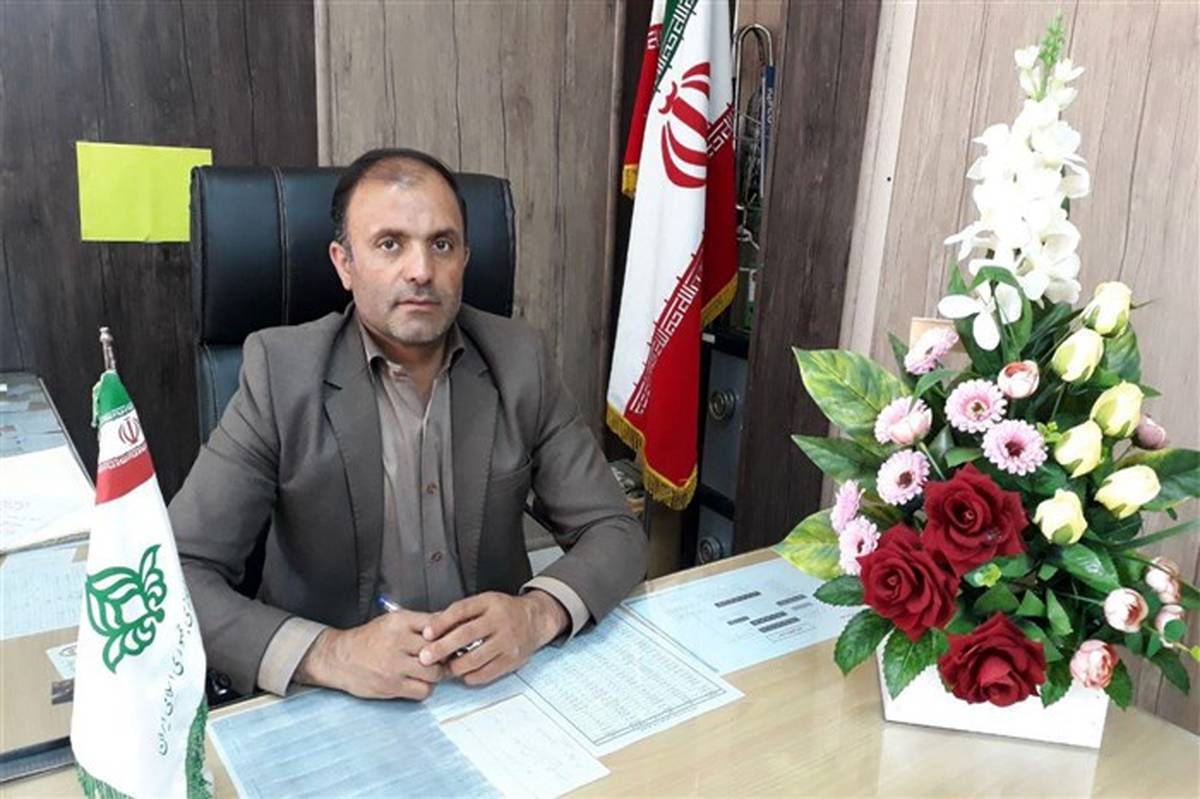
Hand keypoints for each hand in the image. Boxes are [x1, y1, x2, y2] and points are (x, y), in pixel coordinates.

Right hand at [295, 609, 444, 699]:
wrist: (339, 659)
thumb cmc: (369, 640)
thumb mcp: (392, 622)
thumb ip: (419, 623)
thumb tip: (449, 623)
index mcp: (400, 621)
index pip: (437, 624)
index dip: (447, 633)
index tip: (449, 639)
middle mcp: (398, 641)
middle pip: (439, 650)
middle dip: (443, 656)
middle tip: (441, 658)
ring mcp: (394, 665)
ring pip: (434, 673)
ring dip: (435, 674)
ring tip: (428, 671)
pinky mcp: (391, 685)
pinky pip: (423, 691)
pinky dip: (424, 688)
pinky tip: (417, 682)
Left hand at [418, 591, 567, 685]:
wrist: (535, 619)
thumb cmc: (503, 611)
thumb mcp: (484, 603)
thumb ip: (461, 614)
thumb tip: (432, 629)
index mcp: (490, 603)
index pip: (461, 610)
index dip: (441, 622)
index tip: (426, 634)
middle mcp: (500, 620)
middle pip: (466, 635)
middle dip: (442, 648)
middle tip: (425, 657)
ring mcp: (507, 641)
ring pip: (475, 658)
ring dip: (455, 666)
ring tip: (445, 667)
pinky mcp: (512, 659)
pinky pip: (486, 673)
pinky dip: (470, 676)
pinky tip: (464, 673)